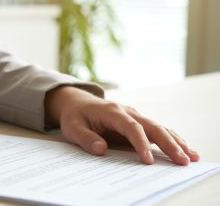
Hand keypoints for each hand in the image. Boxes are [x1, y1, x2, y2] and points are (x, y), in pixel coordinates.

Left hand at [44, 86, 199, 164]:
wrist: (76, 102)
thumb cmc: (74, 115)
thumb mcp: (72, 127)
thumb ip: (86, 138)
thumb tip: (100, 150)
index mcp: (111, 111)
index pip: (130, 127)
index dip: (141, 143)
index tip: (147, 160)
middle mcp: (127, 111)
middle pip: (152, 126)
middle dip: (168, 144)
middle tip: (181, 160)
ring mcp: (134, 116)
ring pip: (159, 128)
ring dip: (175, 142)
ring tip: (190, 157)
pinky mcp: (137, 122)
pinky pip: (157, 130)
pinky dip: (171, 139)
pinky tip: (184, 149)